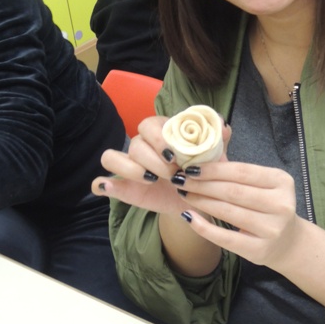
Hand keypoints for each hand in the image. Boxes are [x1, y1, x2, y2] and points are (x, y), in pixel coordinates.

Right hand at [91, 114, 230, 215]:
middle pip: (135, 143)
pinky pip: (101, 181)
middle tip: (173, 174)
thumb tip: (223, 126)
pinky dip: (103, 184)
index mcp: (161, 132)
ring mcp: (129, 166)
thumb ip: (219, 139)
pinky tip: (110, 188)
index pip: (149, 124)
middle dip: (153, 159)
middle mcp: (142, 146)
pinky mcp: (122, 187)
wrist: (196, 199)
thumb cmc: (203, 172)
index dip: (159, 139)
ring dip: (130, 168)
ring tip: (150, 180)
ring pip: (111, 157)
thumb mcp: (216, 157)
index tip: (176, 157)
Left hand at [172, 161, 301, 269]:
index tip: (189, 166)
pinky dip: (204, 227)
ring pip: (228, 211)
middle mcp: (281, 204)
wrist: (288, 242)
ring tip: (183, 193)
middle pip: (233, 191)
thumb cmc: (268, 205)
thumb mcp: (263, 182)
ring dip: (201, 201)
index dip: (213, 169)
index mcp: (281, 181)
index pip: (242, 172)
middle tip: (179, 179)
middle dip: (202, 184)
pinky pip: (226, 238)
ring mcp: (272, 229)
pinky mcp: (259, 250)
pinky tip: (189, 217)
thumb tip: (215, 134)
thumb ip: (238, 166)